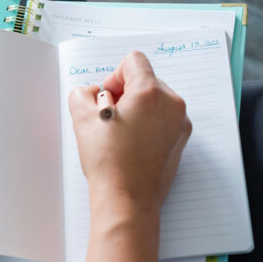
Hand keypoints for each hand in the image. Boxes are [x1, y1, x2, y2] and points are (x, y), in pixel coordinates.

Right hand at [69, 51, 191, 261]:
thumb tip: (94, 94)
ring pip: (154, 100)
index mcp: (151, 92)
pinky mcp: (180, 141)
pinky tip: (131, 145)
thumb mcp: (82, 119)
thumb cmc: (108, 162)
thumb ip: (82, 93)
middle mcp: (172, 104)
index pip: (133, 61)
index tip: (107, 98)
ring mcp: (179, 123)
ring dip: (136, 109)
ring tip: (119, 134)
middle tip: (109, 119)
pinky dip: (147, 124)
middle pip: (145, 80)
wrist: (127, 200)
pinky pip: (163, 119)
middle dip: (124, 94)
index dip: (114, 76)